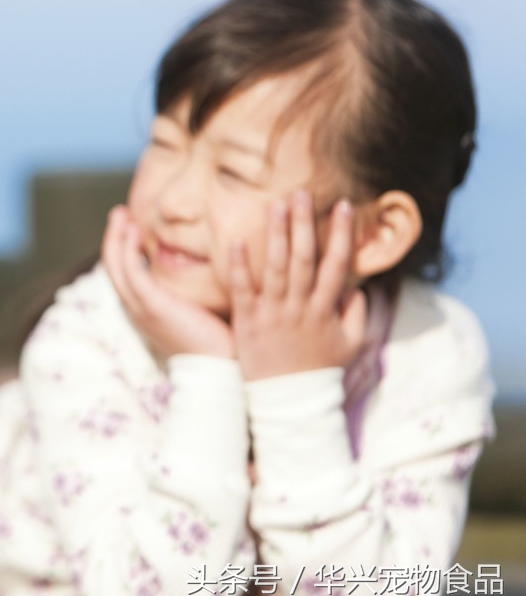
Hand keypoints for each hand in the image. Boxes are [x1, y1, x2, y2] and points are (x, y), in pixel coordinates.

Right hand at [102, 206, 234, 358]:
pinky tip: (134, 229)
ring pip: (116, 265)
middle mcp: (137, 308)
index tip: (131, 226)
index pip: (125, 275)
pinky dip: (128, 247)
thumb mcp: (197, 310)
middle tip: (120, 213)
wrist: (219, 365)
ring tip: (121, 213)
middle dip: (114, 237)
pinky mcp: (150, 303)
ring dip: (116, 236)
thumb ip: (191, 291)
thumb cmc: (217, 341)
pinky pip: (131, 269)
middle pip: (113, 267)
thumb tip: (205, 270)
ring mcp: (140, 306)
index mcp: (146, 310)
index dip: (123, 249)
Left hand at [230, 191, 367, 380]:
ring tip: (276, 203)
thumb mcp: (349, 344)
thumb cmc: (319, 370)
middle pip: (305, 258)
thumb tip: (360, 286)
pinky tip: (236, 241)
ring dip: (277, 234)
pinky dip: (240, 265)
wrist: (289, 402)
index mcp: (325, 309)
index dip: (342, 234)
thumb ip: (356, 313)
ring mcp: (273, 313)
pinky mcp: (247, 321)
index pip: (337, 264)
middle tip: (303, 193)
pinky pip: (243, 289)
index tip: (344, 205)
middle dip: (305, 224)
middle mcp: (300, 307)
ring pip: (276, 267)